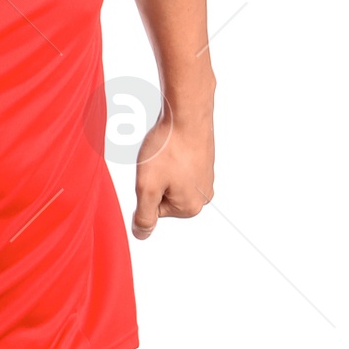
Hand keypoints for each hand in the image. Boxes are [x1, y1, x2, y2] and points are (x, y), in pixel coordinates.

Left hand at [133, 106, 213, 237]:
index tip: (152, 173)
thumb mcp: (147, 188)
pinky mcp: (205, 160)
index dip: (145, 190)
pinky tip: (173, 145)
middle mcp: (203, 196)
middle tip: (157, 161)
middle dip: (155, 179)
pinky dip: (172, 155)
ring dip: (162, 166)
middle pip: (164, 196)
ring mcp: (206, 177)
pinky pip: (180, 164)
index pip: (153, 210)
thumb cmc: (168, 148)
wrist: (186, 113)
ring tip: (166, 152)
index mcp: (190, 208)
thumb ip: (144, 217)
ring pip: (171, 179)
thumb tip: (142, 235)